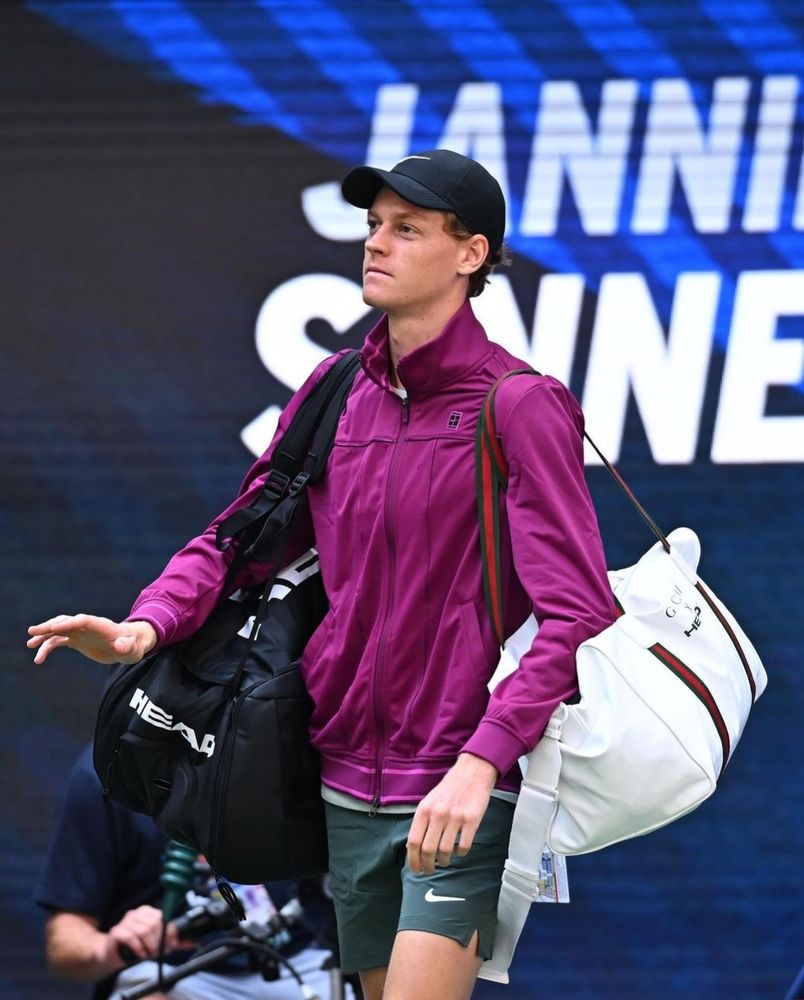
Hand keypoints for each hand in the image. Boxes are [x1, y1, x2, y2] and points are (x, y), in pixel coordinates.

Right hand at [27, 615, 156, 665]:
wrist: (129, 645)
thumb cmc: (133, 646)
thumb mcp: (133, 649)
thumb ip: (127, 646)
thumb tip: (119, 646)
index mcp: (102, 626)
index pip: (84, 621)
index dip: (69, 623)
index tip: (54, 627)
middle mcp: (88, 627)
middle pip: (67, 622)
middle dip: (50, 625)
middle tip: (33, 632)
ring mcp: (81, 633)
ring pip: (59, 630)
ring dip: (44, 636)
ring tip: (30, 644)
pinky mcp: (77, 640)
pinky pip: (59, 641)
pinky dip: (48, 647)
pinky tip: (38, 659)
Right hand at [98, 905, 179, 967]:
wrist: (110, 953)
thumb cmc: (134, 946)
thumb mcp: (155, 942)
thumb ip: (172, 941)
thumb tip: (193, 942)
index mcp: (146, 911)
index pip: (162, 918)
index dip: (169, 932)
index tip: (172, 944)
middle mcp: (136, 913)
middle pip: (154, 925)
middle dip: (159, 941)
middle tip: (159, 952)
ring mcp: (125, 921)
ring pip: (143, 931)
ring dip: (149, 946)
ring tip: (149, 954)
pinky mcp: (116, 931)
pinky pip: (131, 937)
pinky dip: (138, 948)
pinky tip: (140, 954)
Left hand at [406, 753, 497, 874]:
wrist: (472, 772)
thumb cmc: (450, 788)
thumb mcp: (429, 801)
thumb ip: (422, 822)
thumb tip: (414, 847)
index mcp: (424, 810)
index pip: (413, 842)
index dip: (413, 860)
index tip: (415, 869)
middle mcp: (438, 814)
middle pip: (428, 850)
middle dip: (427, 866)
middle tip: (429, 870)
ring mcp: (455, 818)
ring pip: (446, 851)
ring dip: (444, 861)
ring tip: (444, 861)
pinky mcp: (472, 820)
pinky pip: (464, 847)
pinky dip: (460, 854)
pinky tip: (459, 850)